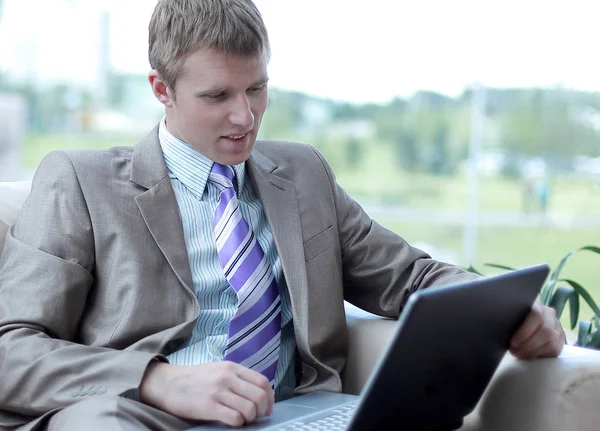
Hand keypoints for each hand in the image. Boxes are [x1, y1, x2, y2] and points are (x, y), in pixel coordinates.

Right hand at [139, 361, 273, 426]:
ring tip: (242, 419)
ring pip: (250, 408)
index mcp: (232, 367)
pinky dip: (238, 423)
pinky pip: (235, 418)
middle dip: (262, 411)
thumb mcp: (219, 369)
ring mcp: (218, 391)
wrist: (168, 384)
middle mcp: (227, 377)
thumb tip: (257, 393)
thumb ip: (237, 378)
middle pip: (260, 396)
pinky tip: (232, 422)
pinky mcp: (208, 406)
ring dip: (250, 418)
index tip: (267, 408)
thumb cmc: (195, 379)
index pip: (262, 382)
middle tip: (256, 417)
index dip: (270, 398)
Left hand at [509, 300, 565, 358]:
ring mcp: (557, 326)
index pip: (536, 315)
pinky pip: (555, 350)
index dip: (525, 332)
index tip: (513, 343)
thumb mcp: (509, 317)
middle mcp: (549, 313)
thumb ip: (509, 320)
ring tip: (519, 354)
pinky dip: (540, 356)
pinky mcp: (560, 339)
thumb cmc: (511, 320)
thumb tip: (501, 328)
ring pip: (551, 342)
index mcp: (535, 304)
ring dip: (533, 352)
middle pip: (546, 331)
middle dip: (529, 345)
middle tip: (515, 352)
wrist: (523, 324)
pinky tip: (528, 355)